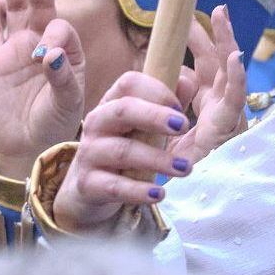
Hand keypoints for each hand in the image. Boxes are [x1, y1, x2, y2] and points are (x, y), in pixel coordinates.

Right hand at [0, 0, 86, 177]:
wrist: (25, 144)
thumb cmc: (54, 123)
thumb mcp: (66, 103)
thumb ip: (62, 78)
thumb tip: (49, 54)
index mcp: (65, 49)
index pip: (60, 28)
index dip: (54, 34)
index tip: (46, 51)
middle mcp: (41, 41)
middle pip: (39, 4)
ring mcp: (16, 46)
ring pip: (15, 9)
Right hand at [52, 12, 245, 234]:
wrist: (89, 189)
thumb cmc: (126, 148)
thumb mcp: (146, 126)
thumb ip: (167, 105)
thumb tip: (186, 81)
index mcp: (112, 102)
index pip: (129, 83)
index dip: (157, 90)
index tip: (180, 107)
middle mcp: (97, 123)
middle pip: (123, 110)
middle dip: (155, 116)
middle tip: (184, 125)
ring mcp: (89, 154)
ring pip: (122, 151)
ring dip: (157, 159)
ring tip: (184, 168)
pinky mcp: (88, 184)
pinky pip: (114, 186)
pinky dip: (138, 190)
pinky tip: (159, 193)